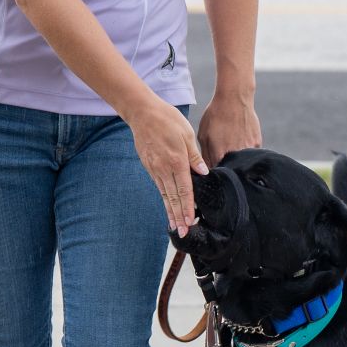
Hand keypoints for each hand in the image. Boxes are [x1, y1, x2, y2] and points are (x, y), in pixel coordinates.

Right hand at [129, 98, 207, 235]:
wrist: (142, 113)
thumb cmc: (167, 119)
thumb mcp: (186, 134)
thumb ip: (195, 156)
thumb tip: (203, 173)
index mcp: (177, 161)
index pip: (184, 189)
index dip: (188, 207)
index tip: (191, 221)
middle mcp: (164, 168)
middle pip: (173, 197)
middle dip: (179, 216)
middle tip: (183, 233)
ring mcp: (155, 169)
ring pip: (164, 195)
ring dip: (170, 211)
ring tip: (175, 226)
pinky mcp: (149, 166)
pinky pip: (159, 187)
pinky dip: (164, 199)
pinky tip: (167, 206)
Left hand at [197, 91, 260, 166]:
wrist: (234, 98)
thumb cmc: (216, 115)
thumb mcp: (203, 135)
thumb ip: (205, 155)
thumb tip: (205, 170)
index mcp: (219, 155)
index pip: (216, 173)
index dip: (214, 171)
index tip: (212, 166)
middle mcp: (235, 155)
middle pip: (231, 169)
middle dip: (226, 166)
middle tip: (222, 152)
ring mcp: (248, 150)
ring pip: (242, 162)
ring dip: (236, 158)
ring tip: (231, 142)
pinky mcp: (257, 143)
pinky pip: (250, 153)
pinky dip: (245, 150)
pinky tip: (240, 137)